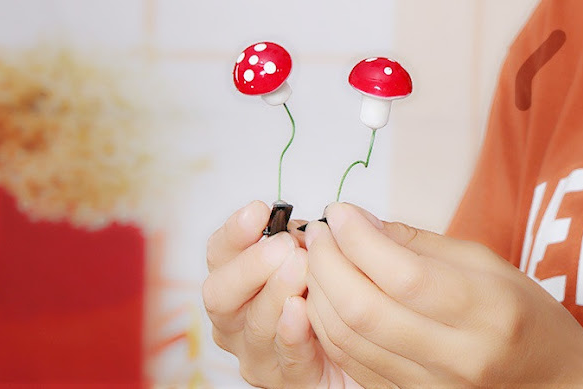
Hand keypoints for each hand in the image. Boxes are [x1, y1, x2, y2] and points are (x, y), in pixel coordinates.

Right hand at [203, 201, 356, 387]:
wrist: (363, 345)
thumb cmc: (332, 292)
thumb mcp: (322, 255)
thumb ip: (314, 237)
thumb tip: (326, 217)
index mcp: (237, 280)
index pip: (220, 252)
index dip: (235, 231)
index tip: (259, 210)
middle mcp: (236, 318)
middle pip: (219, 292)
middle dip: (251, 266)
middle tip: (284, 247)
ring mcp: (257, 352)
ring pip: (253, 324)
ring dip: (276, 292)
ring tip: (302, 268)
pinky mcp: (285, 380)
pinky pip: (285, 357)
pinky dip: (291, 332)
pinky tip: (301, 310)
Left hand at [305, 202, 582, 387]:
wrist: (545, 379)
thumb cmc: (518, 313)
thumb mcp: (482, 261)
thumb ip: (414, 241)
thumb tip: (357, 222)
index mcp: (487, 311)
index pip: (403, 274)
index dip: (358, 238)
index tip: (339, 213)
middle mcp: (457, 357)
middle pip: (364, 309)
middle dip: (327, 262)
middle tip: (321, 234)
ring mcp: (430, 385)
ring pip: (347, 337)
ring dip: (319, 291)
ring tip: (318, 259)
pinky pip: (348, 360)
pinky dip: (326, 323)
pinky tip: (326, 294)